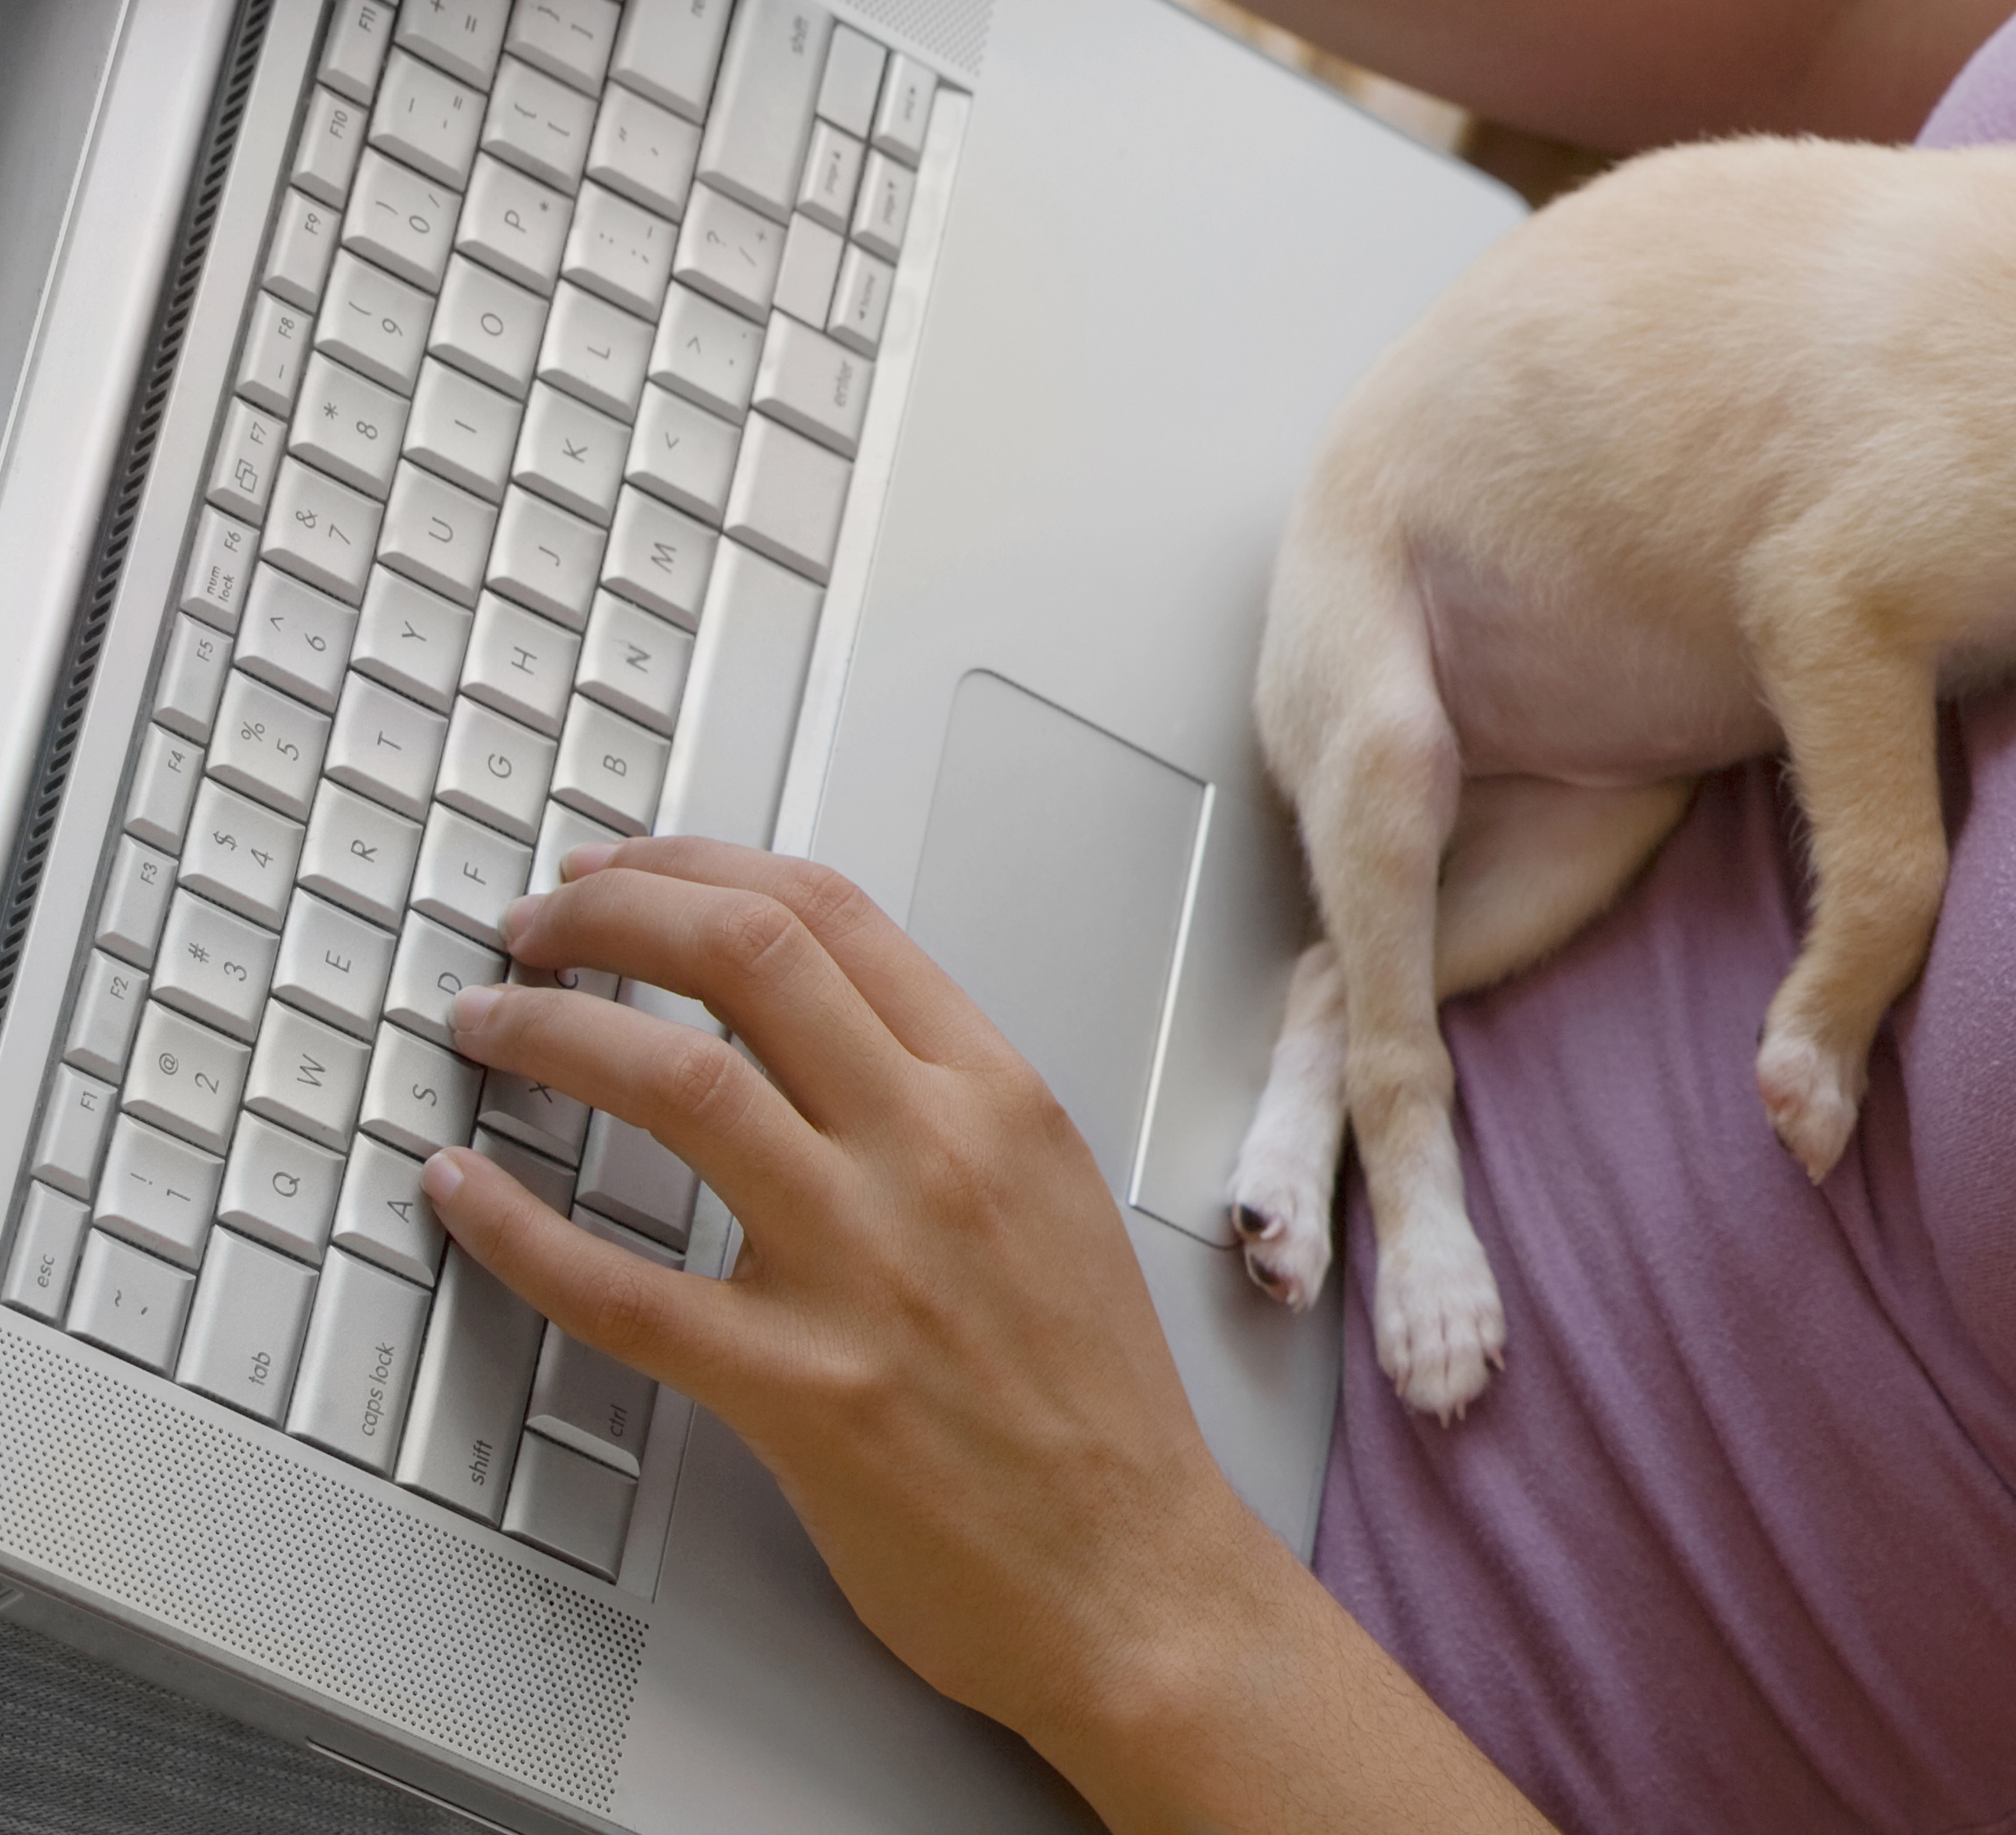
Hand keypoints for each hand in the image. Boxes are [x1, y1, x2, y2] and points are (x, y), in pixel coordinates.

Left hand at [426, 837, 1291, 1771]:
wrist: (1133, 1569)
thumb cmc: (1093, 1405)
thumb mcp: (1051, 1199)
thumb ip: (943, 1108)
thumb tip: (815, 1031)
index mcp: (1000, 1099)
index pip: (834, 916)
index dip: (699, 864)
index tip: (621, 870)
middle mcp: (935, 1155)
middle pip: (747, 955)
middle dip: (610, 912)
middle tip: (535, 925)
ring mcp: (864, 1266)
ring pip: (676, 1082)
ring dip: (550, 1030)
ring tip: (490, 1023)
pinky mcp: (796, 1386)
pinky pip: (619, 1285)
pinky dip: (517, 1227)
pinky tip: (464, 1192)